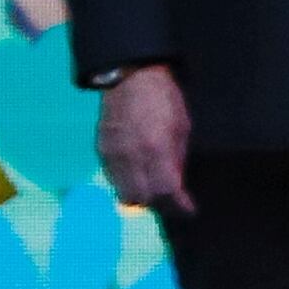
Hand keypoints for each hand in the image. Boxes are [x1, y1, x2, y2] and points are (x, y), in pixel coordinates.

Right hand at [97, 63, 193, 215]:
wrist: (130, 78)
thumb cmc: (165, 100)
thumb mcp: (182, 128)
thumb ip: (177, 159)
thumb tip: (178, 186)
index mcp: (156, 149)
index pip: (166, 191)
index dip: (179, 206)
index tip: (189, 210)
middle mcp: (131, 156)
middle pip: (142, 199)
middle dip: (159, 205)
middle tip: (173, 204)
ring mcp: (112, 154)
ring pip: (124, 192)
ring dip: (141, 197)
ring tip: (157, 194)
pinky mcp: (100, 150)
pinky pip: (113, 179)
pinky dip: (127, 184)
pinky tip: (140, 178)